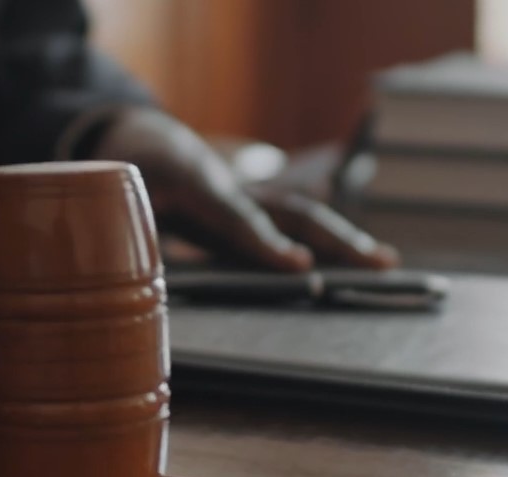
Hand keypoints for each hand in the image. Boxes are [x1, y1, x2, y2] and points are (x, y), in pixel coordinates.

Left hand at [90, 108, 397, 271]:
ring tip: (386, 265)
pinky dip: (332, 244)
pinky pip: (298, 226)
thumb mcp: (121, 212)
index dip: (267, 243)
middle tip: (374, 266)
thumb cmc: (133, 189)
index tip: (301, 268)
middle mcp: (232, 189)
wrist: (149, 149)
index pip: (236, 218)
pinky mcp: (259, 210)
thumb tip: (145, 296)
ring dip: (344, 241)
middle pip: (287, 212)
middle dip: (331, 240)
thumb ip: (134, 246)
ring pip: (302, 216)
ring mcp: (250, 197)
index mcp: (193, 188)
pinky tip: (365, 263)